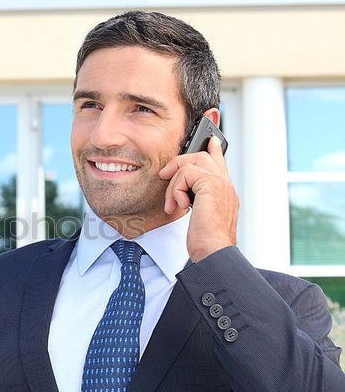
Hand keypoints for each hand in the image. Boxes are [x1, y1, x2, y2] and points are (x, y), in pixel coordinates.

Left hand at [158, 136, 239, 262]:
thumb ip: (196, 200)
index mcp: (226, 192)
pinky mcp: (211, 185)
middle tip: (165, 175)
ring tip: (172, 202)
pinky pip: (187, 174)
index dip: (214, 149)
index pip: (220, 162)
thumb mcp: (201, 217)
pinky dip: (176, 190)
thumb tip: (183, 194)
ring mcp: (221, 184)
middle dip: (180, 162)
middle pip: (203, 156)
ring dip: (175, 182)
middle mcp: (226, 185)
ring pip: (192, 163)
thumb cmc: (206, 241)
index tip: (210, 140)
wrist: (213, 251)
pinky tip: (179, 206)